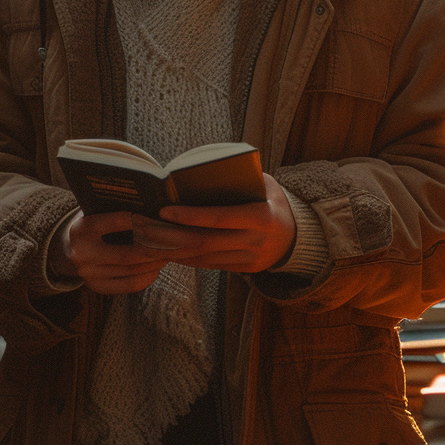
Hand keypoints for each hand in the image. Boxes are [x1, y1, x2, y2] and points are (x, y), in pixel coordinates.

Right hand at [55, 209, 194, 294]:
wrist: (65, 250)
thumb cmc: (91, 226)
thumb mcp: (94, 212)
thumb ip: (115, 210)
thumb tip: (152, 207)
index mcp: (82, 230)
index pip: (112, 223)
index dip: (136, 220)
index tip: (159, 216)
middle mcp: (83, 255)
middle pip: (128, 254)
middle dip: (157, 248)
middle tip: (178, 241)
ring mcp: (89, 275)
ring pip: (132, 270)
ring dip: (156, 262)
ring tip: (173, 253)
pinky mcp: (97, 288)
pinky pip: (129, 285)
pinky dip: (148, 276)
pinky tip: (158, 267)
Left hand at [156, 172, 295, 273]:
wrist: (297, 236)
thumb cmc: (273, 201)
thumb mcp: (265, 185)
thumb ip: (240, 180)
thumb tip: (200, 174)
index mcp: (262, 217)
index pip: (220, 218)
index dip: (191, 216)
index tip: (165, 210)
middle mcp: (256, 241)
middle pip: (206, 242)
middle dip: (173, 237)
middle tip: (148, 228)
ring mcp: (250, 259)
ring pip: (205, 258)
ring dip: (175, 250)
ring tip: (151, 241)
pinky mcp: (244, 270)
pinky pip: (210, 266)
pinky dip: (188, 259)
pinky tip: (171, 251)